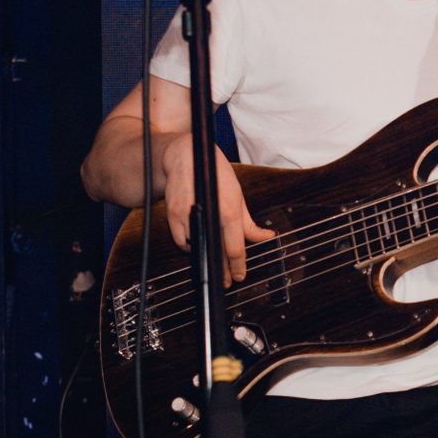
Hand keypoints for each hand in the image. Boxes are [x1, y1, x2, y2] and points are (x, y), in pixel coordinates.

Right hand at [158, 131, 271, 284]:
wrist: (186, 157)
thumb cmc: (215, 174)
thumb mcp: (238, 197)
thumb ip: (249, 223)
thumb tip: (265, 237)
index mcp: (227, 210)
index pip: (234, 247)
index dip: (237, 266)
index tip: (239, 276)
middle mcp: (207, 213)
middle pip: (215, 253)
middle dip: (222, 270)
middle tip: (226, 280)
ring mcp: (187, 214)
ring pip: (197, 248)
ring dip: (205, 256)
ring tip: (214, 262)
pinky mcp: (172, 214)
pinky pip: (181, 241)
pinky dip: (190, 245)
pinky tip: (198, 245)